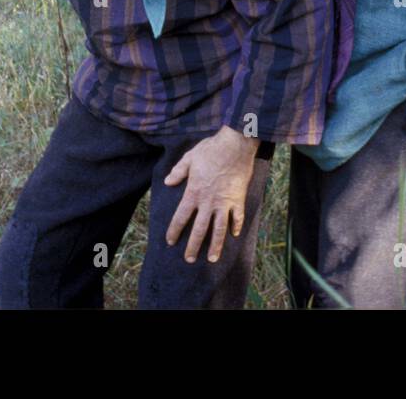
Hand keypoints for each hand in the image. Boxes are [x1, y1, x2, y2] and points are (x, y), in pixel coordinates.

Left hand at [163, 126, 259, 263]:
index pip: (181, 217)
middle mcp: (208, 202)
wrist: (235, 145)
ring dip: (215, 246)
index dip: (174, 231)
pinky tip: (234, 235)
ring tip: (212, 259)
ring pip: (219, 229)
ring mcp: (224, 202)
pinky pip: (237, 217)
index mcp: (194, 192)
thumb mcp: (189, 158)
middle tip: (189, 259)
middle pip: (199, 229)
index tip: (170, 241)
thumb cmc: (211, 149)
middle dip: (193, 246)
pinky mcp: (238, 199)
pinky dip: (236, 227)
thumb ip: (178, 172)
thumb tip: (168, 182)